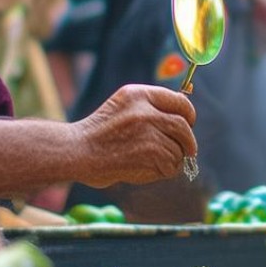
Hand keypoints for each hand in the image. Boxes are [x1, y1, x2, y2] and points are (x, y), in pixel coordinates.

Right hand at [76, 84, 196, 186]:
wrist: (77, 152)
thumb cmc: (99, 133)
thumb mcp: (122, 106)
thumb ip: (150, 107)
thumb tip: (183, 117)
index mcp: (139, 95)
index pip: (179, 102)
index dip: (188, 115)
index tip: (188, 124)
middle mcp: (146, 110)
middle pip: (183, 126)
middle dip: (187, 141)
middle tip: (188, 150)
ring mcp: (149, 132)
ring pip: (178, 150)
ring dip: (171, 160)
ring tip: (150, 162)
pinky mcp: (151, 154)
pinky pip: (171, 166)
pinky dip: (163, 172)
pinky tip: (146, 169)